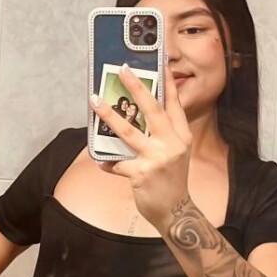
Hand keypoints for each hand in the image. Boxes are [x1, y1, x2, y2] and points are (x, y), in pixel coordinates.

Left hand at [90, 63, 191, 231]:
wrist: (176, 211)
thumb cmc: (172, 179)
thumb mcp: (175, 153)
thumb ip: (162, 134)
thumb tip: (136, 114)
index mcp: (181, 136)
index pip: (174, 104)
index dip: (167, 84)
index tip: (160, 65)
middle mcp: (172, 144)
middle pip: (152, 109)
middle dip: (137, 87)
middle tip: (123, 70)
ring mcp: (157, 158)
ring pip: (128, 130)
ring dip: (109, 114)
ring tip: (95, 100)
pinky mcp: (142, 173)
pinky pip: (117, 163)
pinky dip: (106, 162)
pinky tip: (100, 161)